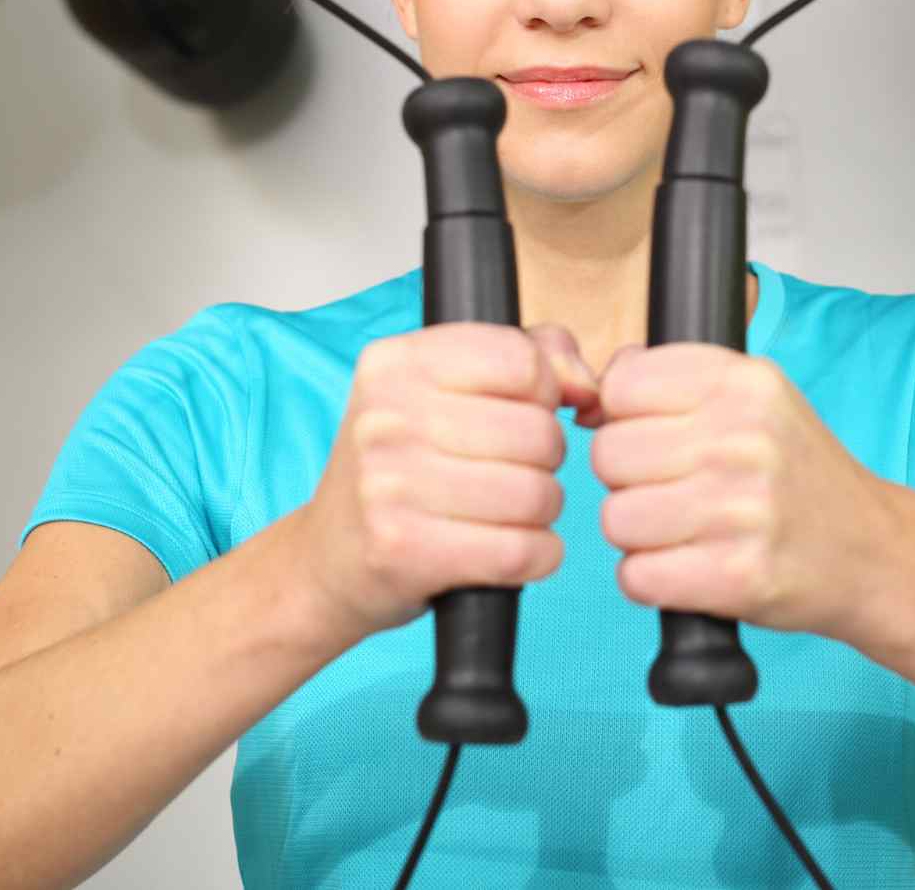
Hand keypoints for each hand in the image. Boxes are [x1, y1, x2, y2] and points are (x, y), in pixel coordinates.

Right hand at [299, 322, 599, 639]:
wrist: (327, 559)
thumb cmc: (403, 468)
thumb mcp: (444, 390)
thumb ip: (530, 356)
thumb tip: (587, 387)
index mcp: (396, 362)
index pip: (522, 361)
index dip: (544, 393)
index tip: (522, 413)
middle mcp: (385, 417)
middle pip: (539, 433)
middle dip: (545, 461)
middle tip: (511, 472)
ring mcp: (389, 486)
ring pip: (538, 495)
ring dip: (543, 512)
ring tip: (508, 512)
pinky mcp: (404, 551)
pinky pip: (523, 551)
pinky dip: (538, 556)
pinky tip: (510, 549)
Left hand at [589, 343, 901, 640]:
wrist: (872, 552)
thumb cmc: (795, 472)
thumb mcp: (752, 396)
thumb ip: (670, 379)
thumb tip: (587, 398)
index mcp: (743, 382)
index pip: (620, 386)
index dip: (623, 417)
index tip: (653, 436)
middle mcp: (744, 438)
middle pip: (608, 455)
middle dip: (628, 479)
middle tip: (673, 490)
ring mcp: (742, 509)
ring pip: (615, 518)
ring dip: (636, 534)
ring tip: (683, 530)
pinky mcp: (739, 576)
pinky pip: (636, 575)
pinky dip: (650, 579)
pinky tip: (688, 566)